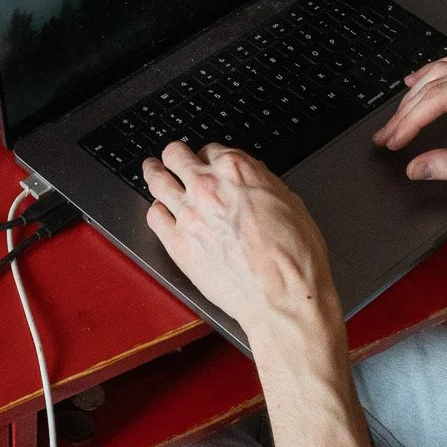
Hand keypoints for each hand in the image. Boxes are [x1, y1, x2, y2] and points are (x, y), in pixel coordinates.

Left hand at [142, 141, 341, 340]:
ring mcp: (188, 214)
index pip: (211, 149)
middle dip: (175, 156)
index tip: (207, 162)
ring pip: (157, 180)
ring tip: (152, 170)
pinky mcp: (177, 243)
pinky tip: (160, 210)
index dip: (209, 156)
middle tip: (173, 159)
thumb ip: (263, 184)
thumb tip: (254, 180)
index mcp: (237, 170)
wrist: (281, 297)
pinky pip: (154, 215)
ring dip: (154, 173)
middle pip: (176, 156)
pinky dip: (156, 209)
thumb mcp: (291, 203)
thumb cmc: (294, 257)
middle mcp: (208, 186)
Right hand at [372, 50, 446, 184]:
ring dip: (420, 92)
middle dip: (408, 110)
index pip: (440, 97)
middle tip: (387, 134)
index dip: (410, 122)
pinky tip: (424, 82)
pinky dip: (438, 78)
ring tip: (397, 113)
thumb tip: (419, 167)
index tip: (392, 141)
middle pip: (439, 81)